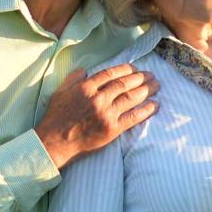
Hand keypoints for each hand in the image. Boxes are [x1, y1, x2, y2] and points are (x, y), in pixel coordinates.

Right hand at [36, 64, 158, 167]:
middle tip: (152, 75)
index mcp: (85, 87)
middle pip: (124, 84)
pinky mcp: (112, 129)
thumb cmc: (56, 117)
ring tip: (157, 85)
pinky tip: (155, 105)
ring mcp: (106, 114)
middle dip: (140, 78)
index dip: (126, 69)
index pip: (110, 74)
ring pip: (131, 98)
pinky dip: (146, 110)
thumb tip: (85, 70)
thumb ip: (73, 78)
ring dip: (147, 90)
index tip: (135, 68)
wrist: (55, 142)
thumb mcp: (60, 92)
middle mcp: (98, 98)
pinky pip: (133, 117)